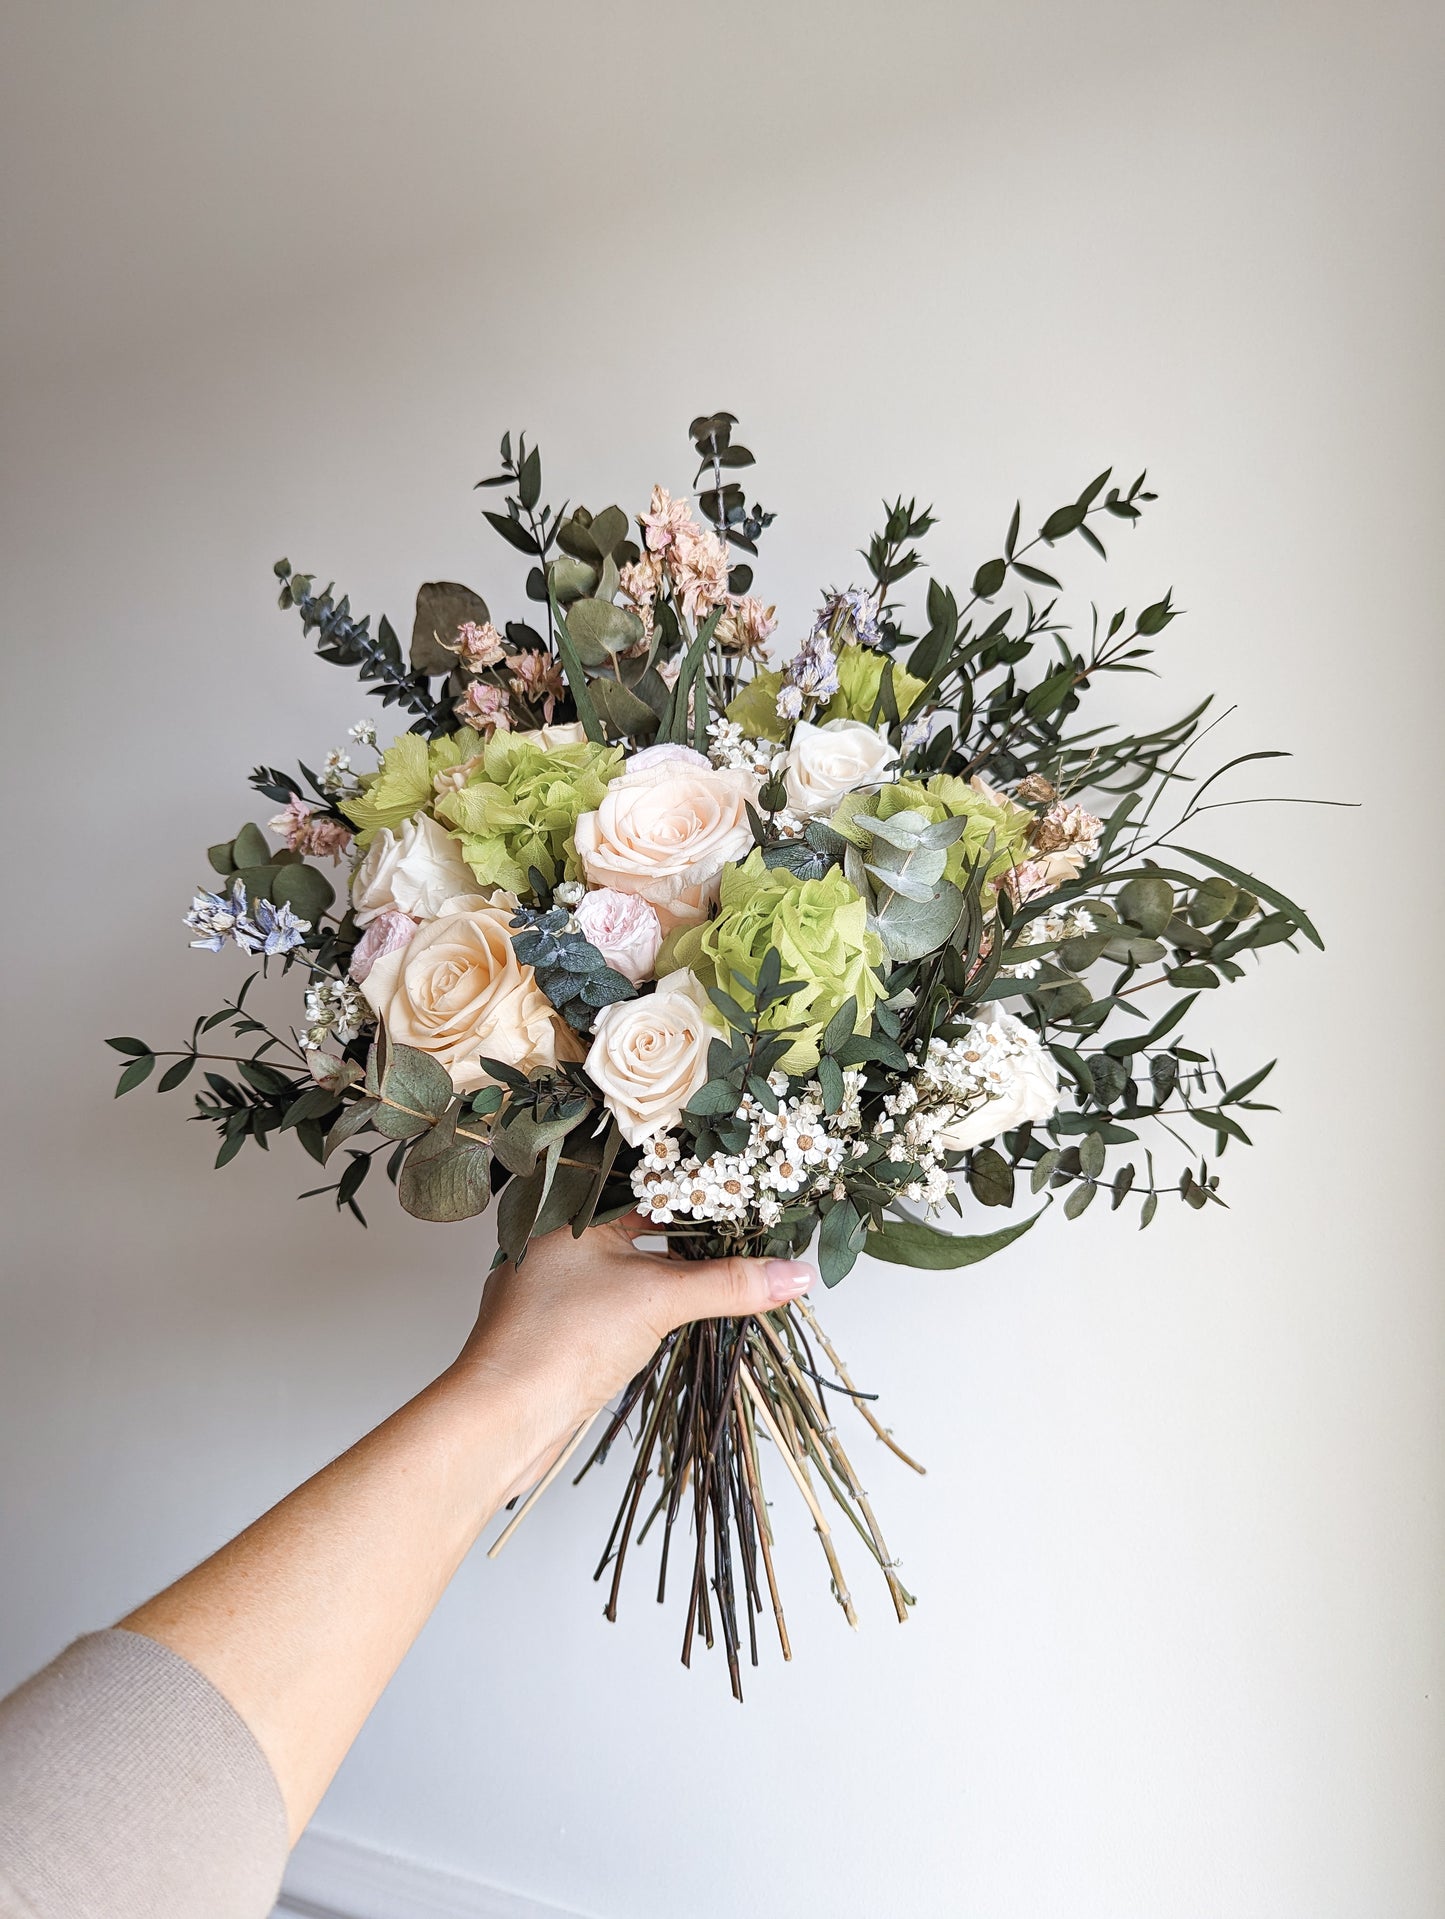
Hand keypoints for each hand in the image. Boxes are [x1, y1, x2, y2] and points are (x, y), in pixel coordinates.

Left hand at [448, 1215, 815, 1501]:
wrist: (505, 1417)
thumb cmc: (562, 1339)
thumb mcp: (658, 1299)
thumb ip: (729, 1283)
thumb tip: (795, 1274)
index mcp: (571, 1212)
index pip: (645, 1183)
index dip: (697, 1187)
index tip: (747, 1189)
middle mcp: (559, 1241)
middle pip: (641, 1223)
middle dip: (694, 1229)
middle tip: (752, 1225)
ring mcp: (560, 1286)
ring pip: (631, 1263)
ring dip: (678, 1268)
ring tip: (734, 1262)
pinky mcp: (566, 1326)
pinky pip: (622, 1298)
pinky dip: (657, 1299)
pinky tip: (690, 1304)